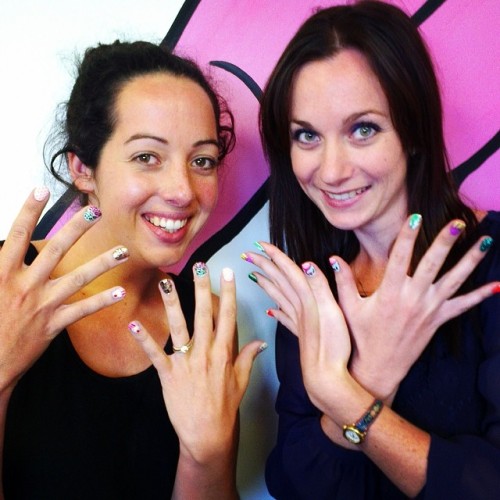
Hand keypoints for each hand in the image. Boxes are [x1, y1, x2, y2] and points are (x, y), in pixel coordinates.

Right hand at [0, 187, 127, 392]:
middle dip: (77, 228)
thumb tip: (4, 246)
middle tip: (96, 211)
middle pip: (55, 250)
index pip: (17, 236)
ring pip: (77, 278)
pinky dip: (101, 301)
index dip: (28, 212)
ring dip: (102, 263)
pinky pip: (82, 310)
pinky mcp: (53, 324)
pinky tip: (119, 292)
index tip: (41, 190)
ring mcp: (41, 305)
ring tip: (122, 251)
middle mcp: (24, 285)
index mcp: (1, 273)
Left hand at [128, 263, 265, 464]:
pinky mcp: (169, 375)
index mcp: (225, 353)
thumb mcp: (242, 381)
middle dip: (202, 288)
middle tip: (200, 266)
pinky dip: (144, 339)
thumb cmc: (225, 407)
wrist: (207, 435)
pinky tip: (133, 323)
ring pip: (179, 327)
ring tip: (165, 282)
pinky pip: (155, 354)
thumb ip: (249, 357)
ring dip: (172, 303)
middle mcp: (206, 353)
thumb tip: (261, 342)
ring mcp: (187, 363)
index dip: (229, 293)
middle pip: (205, 315)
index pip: (228, 317)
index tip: (228, 273)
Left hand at [242, 245, 357, 415]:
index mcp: (305, 300)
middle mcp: (298, 308)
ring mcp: (298, 322)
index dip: (274, 257)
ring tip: (255, 276)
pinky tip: (270, 310)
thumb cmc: (333, 348)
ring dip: (267, 284)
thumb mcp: (332, 313)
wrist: (326, 380)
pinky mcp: (300, 335)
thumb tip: (307, 264)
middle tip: (248, 254)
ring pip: (278, 298)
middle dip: (263, 266)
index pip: (286, 272)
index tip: (259, 245)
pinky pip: (284, 319)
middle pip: (277, 282)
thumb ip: (320, 288)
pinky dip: (277, 311)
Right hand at [334, 215, 499, 398]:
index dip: (407, 237)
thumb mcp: (348, 308)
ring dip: (470, 260)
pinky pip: (463, 306)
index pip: (400, 258)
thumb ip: (342, 281)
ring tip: (485, 240)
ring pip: (454, 280)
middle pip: (432, 264)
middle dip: (446, 242)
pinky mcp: (438, 320)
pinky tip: (497, 285)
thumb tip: (331, 259)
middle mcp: (413, 298)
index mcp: (390, 292)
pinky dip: (480, 295)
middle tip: (457, 222)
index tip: (415, 218)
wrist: (379, 367)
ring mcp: (429, 309)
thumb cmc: (361, 336)